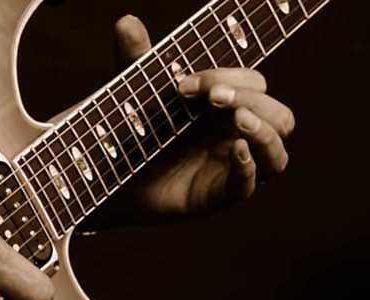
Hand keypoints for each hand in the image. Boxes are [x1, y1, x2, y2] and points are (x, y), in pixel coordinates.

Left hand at [87, 16, 295, 224]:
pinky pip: (248, 185)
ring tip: (239, 118)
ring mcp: (230, 168)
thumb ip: (135, 59)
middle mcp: (236, 136)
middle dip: (250, 99)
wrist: (105, 177)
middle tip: (214, 97)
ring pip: (276, 152)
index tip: (184, 83)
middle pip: (277, 115)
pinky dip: (248, 167)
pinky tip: (235, 151)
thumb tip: (126, 21)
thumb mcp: (135, 92)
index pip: (254, 85)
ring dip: (264, 131)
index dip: (228, 77)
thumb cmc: (130, 132)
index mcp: (227, 107)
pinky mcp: (216, 196)